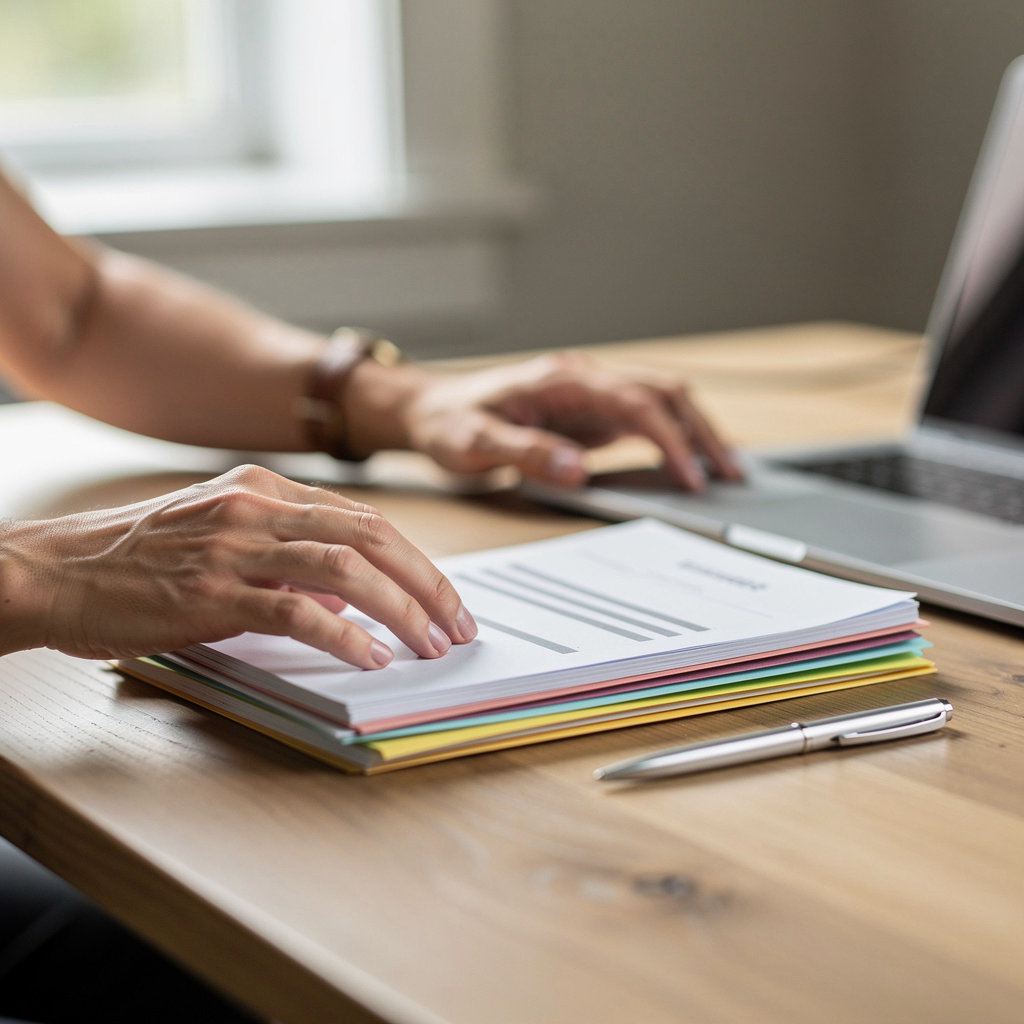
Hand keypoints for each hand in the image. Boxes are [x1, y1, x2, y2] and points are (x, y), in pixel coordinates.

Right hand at [0, 465, 476, 665]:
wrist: (54, 571)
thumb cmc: (135, 559)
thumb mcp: (219, 536)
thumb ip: (285, 555)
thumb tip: (348, 592)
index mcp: (262, 489)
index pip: (364, 519)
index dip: (416, 560)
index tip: (444, 598)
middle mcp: (255, 507)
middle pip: (371, 536)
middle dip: (427, 583)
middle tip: (457, 624)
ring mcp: (235, 547)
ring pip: (346, 569)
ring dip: (401, 609)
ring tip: (429, 644)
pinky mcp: (212, 592)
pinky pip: (297, 612)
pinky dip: (345, 635)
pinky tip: (372, 656)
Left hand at [402, 352, 743, 488]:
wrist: (431, 409)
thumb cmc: (450, 421)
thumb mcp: (476, 443)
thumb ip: (527, 453)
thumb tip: (579, 468)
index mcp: (563, 379)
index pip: (636, 403)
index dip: (670, 438)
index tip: (691, 474)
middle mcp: (584, 379)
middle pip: (663, 392)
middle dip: (702, 430)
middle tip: (731, 473)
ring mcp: (589, 395)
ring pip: (661, 401)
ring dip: (695, 431)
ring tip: (724, 470)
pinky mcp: (588, 413)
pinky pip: (643, 420)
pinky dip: (672, 438)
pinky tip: (687, 464)